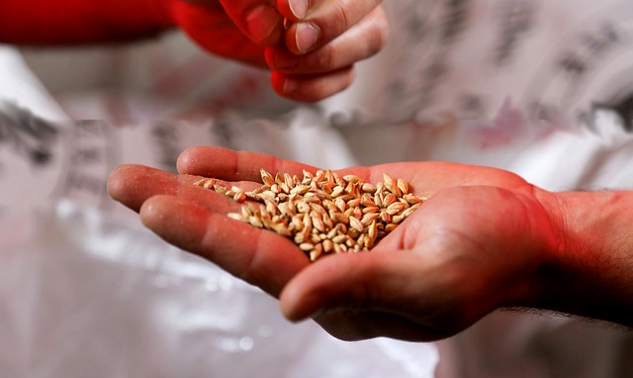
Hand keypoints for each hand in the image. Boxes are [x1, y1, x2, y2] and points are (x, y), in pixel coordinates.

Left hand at [107, 147, 561, 340]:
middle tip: (120, 184)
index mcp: (338, 294)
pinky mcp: (342, 196)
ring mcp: (327, 227)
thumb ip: (360, 288)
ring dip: (198, 190)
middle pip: (238, 236)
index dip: (208, 235)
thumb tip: (290, 304)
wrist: (519, 228)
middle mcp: (321, 264)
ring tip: (143, 171)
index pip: (260, 263)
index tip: (155, 206)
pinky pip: (283, 184)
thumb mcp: (433, 281)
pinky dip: (244, 172)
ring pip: (250, 208)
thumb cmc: (489, 260)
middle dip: (179, 211)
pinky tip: (202, 160)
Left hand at [170, 0, 387, 100]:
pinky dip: (315, 86)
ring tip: (278, 61)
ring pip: (370, 39)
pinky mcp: (329, 58)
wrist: (209, 11)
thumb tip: (267, 25)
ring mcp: (340, 23)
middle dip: (330, 26)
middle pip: (367, 4)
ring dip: (326, 59)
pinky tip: (281, 82)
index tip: (287, 10)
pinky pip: (344, 76)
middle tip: (291, 41)